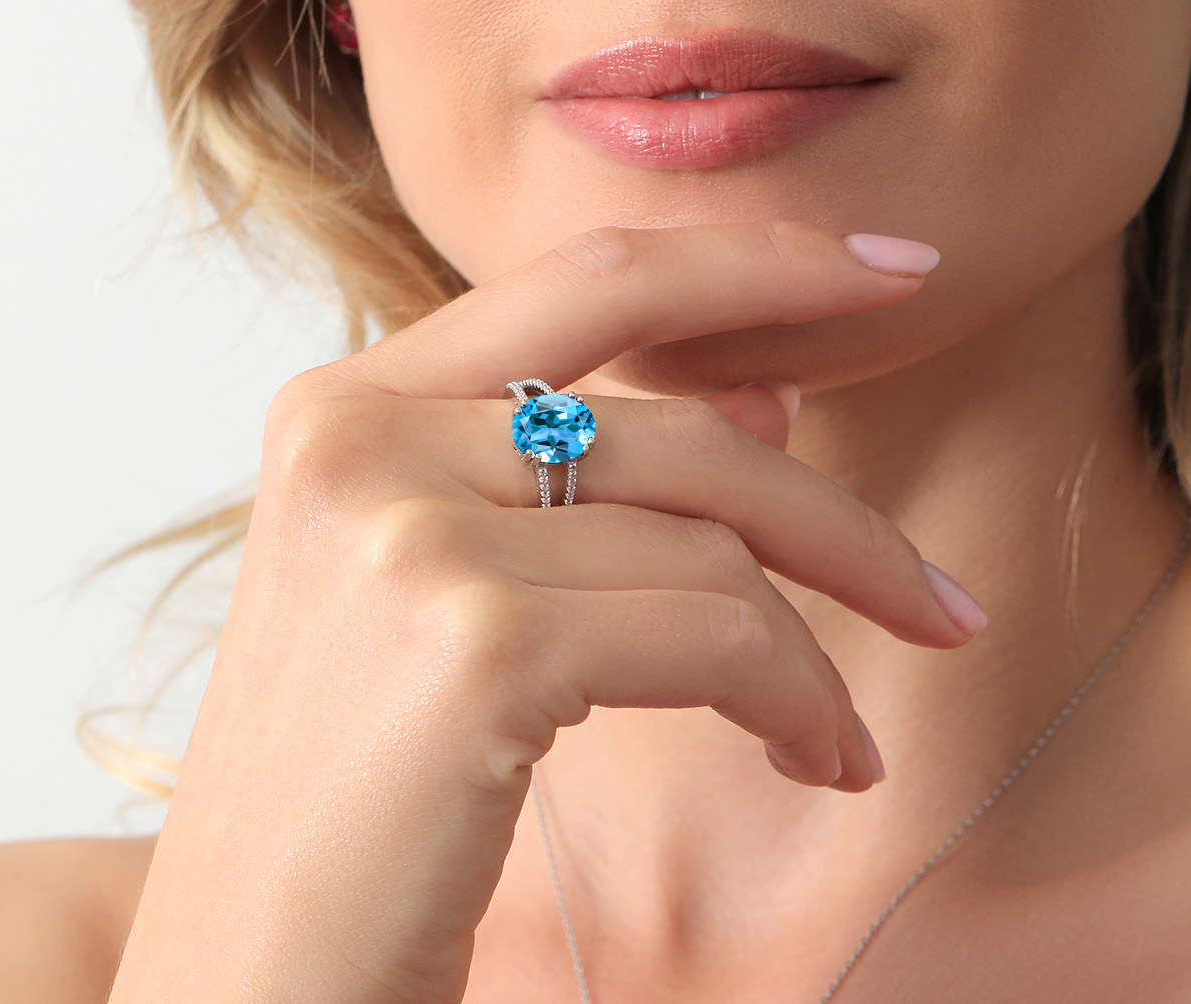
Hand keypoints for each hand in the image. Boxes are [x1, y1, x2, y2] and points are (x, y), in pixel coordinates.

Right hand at [109, 221, 977, 1003]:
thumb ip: (581, 473)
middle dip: (840, 509)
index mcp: (345, 404)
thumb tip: (768, 399)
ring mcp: (407, 528)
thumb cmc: (355, 796)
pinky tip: (816, 760)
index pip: (593, 277)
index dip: (759, 259)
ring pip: (713, 534)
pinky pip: (716, 631)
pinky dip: (796, 697)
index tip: (895, 273)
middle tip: (942, 598)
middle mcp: (360, 435)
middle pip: (678, 419)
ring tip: (845, 733)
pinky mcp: (471, 641)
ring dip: (822, 636)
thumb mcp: (441, 590)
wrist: (247, 982)